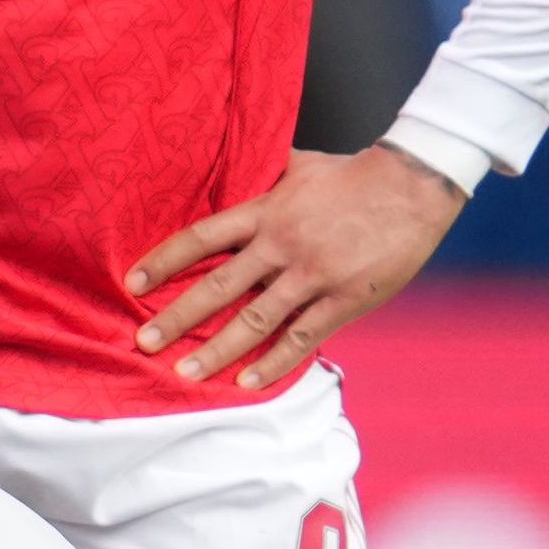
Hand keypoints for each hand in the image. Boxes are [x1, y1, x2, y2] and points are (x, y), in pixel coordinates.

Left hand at [123, 143, 467, 391]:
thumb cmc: (354, 175)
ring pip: (255, 320)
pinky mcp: (343, 300)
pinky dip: (273, 364)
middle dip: (178, 317)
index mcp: (267, 211)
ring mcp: (312, 275)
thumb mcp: (300, 165)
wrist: (414, 186)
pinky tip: (247, 384)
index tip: (134, 284)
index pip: (202, 238)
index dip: (165, 261)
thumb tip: (231, 164)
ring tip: (185, 373)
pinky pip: (301, 338)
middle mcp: (282, 245)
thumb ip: (263, 174)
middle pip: (218, 286)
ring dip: (217, 350)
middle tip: (143, 342)